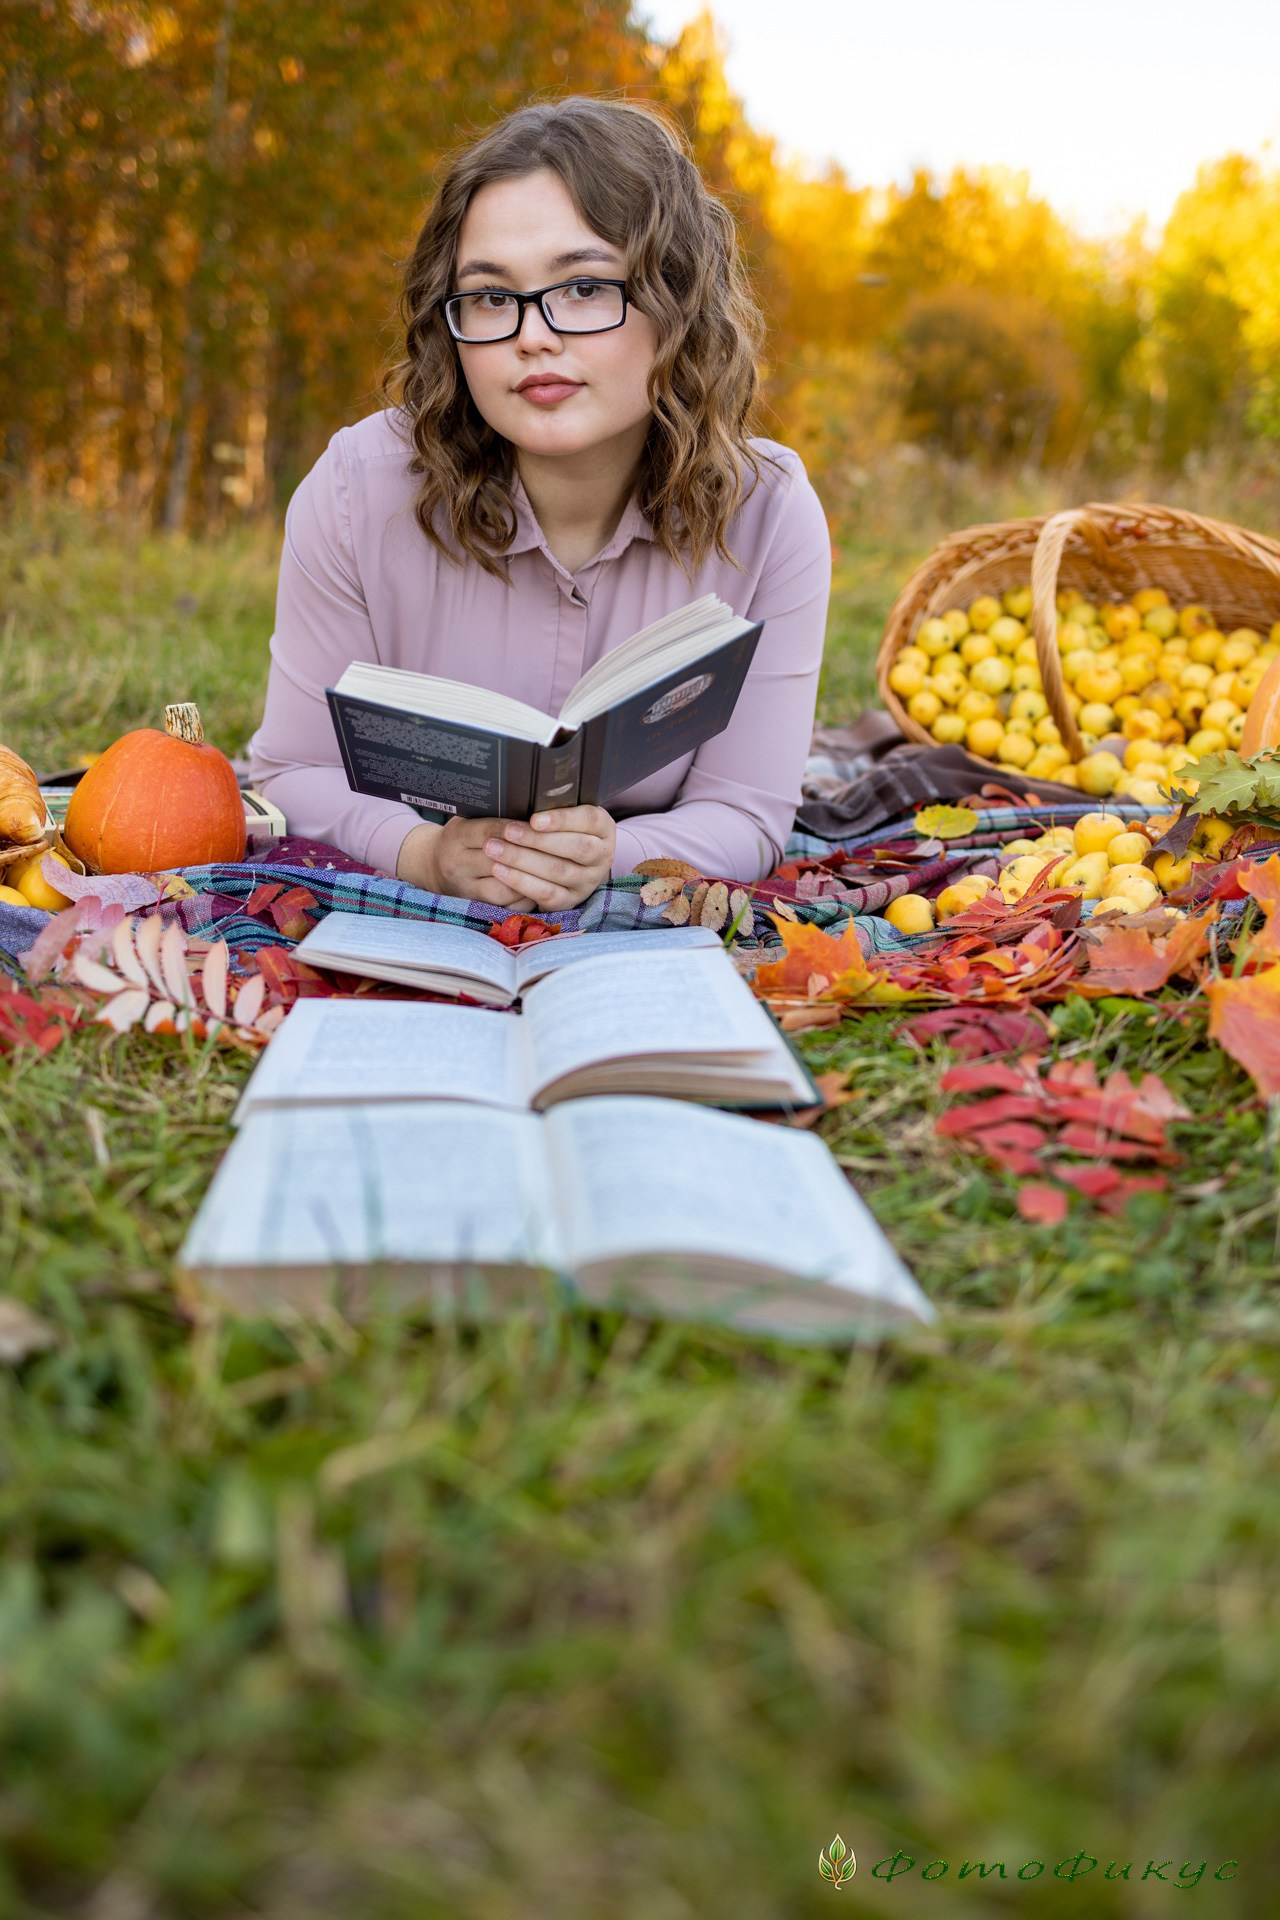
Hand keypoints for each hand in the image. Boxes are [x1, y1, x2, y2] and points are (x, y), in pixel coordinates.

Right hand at [396, 816, 541, 907]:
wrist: (430, 865)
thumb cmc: (459, 838)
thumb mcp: (467, 820)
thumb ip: (492, 817)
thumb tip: (533, 810)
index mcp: (457, 836)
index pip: (488, 831)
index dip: (516, 829)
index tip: (541, 825)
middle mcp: (458, 865)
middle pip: (498, 862)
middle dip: (530, 856)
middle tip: (559, 849)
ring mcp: (465, 889)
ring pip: (504, 889)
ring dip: (531, 880)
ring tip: (554, 869)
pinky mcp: (475, 906)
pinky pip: (507, 906)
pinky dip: (527, 898)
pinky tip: (544, 888)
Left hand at [482, 804, 616, 910]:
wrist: (573, 864)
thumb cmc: (563, 830)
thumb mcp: (567, 815)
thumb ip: (554, 806)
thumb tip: (524, 795)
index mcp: (603, 829)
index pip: (588, 821)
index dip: (562, 819)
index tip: (534, 819)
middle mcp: (602, 856)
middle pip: (574, 848)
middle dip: (536, 840)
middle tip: (507, 831)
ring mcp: (587, 881)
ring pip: (557, 871)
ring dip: (522, 860)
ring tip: (494, 849)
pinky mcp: (570, 900)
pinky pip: (546, 893)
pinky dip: (521, 882)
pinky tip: (500, 871)